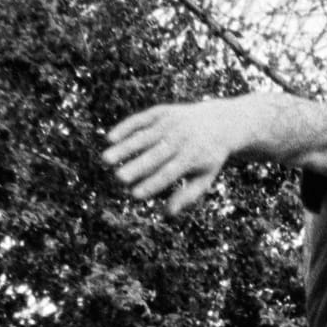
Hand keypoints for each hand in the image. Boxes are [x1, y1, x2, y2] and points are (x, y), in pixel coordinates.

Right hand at [101, 101, 233, 215]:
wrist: (220, 121)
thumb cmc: (208, 157)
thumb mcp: (204, 178)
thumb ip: (187, 196)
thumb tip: (168, 214)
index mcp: (192, 157)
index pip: (169, 173)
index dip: (152, 184)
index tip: (135, 195)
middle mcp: (180, 138)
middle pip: (155, 155)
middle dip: (137, 166)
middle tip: (118, 178)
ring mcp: (170, 123)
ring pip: (144, 136)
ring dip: (124, 147)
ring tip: (106, 160)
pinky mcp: (162, 111)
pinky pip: (140, 120)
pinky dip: (125, 127)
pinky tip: (109, 138)